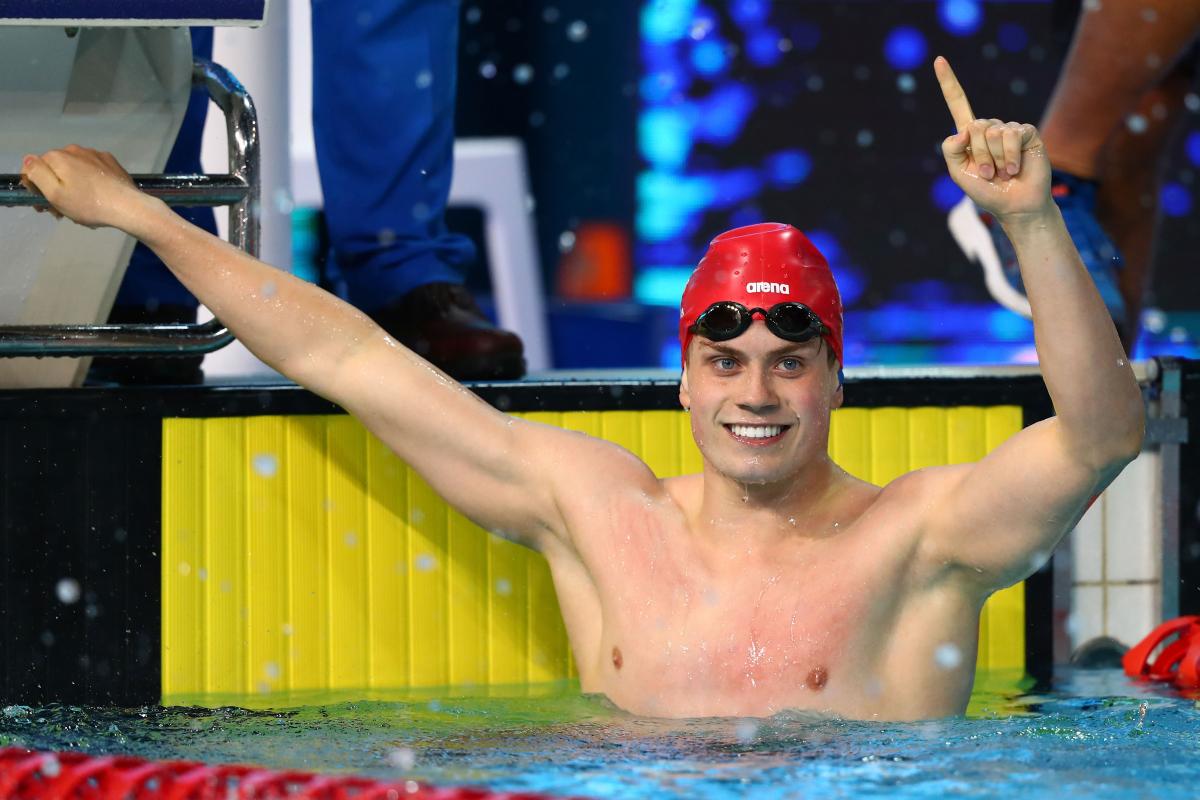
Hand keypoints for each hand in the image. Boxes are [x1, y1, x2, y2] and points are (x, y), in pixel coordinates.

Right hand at [19, 145, 142, 229]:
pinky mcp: (111, 162)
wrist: (128, 207)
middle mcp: (75, 149)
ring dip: (73, 186)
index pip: (36, 169)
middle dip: (56, 187)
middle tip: (63, 210)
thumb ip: (37, 174)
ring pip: (74, 170)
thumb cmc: (88, 204)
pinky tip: (97, 197)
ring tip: (82, 207)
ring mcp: (95, 154)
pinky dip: (89, 182)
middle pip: (56, 169)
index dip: (37, 187)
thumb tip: (29, 160)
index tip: (47, 205)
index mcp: (58, 156)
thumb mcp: (54, 193)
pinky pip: (92, 170)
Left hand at [935, 56, 1051, 221]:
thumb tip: (964, 130)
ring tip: (1002, 172)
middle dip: (978, 155)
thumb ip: (951, 150)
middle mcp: (989, 127)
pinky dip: (1009, 156)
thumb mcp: (959, 173)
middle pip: (974, 128)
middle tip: (988, 173)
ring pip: (992, 133)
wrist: (1014, 205)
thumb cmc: (987, 190)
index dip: (948, 82)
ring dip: (994, 159)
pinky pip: (1012, 136)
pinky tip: (1014, 168)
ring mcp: (1009, 127)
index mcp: (970, 134)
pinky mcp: (1027, 132)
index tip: (938, 60)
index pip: (958, 103)